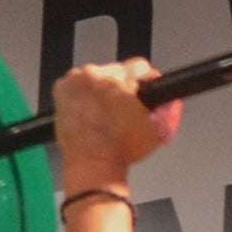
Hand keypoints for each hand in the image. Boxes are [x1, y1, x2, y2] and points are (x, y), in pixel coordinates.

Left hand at [54, 59, 182, 194]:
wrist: (92, 164)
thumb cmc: (120, 151)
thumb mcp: (156, 131)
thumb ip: (166, 109)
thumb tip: (170, 98)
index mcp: (122, 80)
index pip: (140, 66)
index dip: (145, 80)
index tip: (143, 89)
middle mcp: (97, 75)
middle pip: (116, 70)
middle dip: (121, 87)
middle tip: (121, 109)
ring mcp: (76, 80)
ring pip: (96, 76)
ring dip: (101, 89)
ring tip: (104, 113)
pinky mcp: (62, 89)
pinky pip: (76, 84)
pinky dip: (82, 94)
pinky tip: (89, 110)